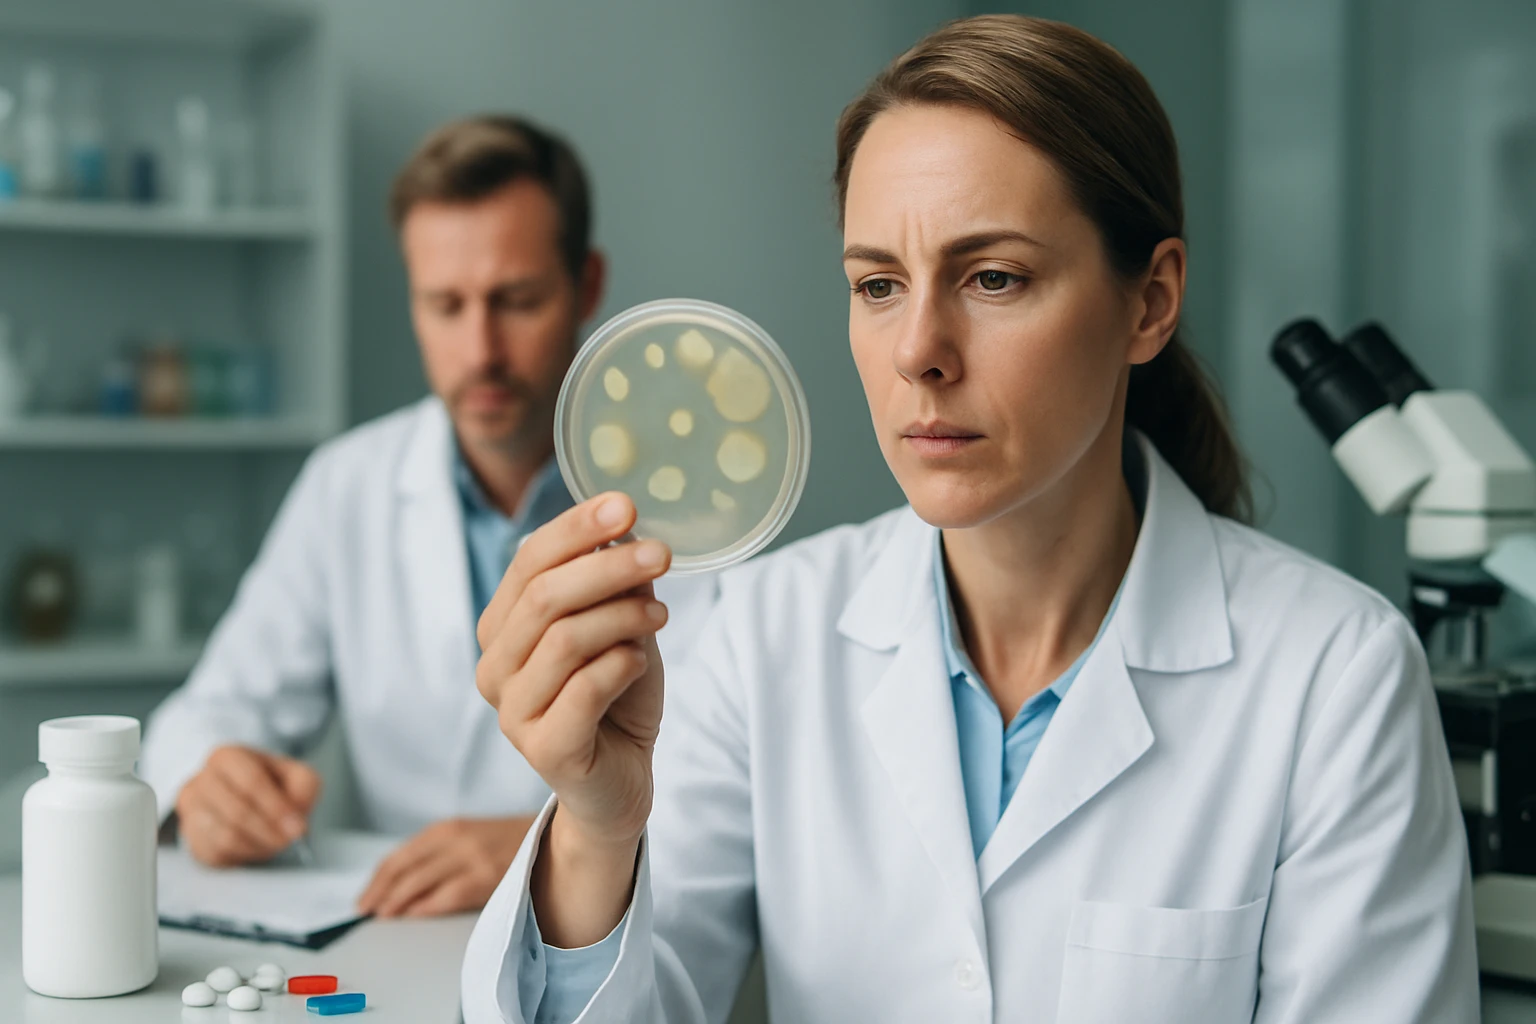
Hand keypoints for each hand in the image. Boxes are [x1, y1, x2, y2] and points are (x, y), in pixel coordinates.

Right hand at [175, 745, 321, 867]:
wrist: (246, 797)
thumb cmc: (273, 783)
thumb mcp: (297, 776)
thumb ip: (304, 789)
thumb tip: (294, 822)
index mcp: (227, 757)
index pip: (250, 782)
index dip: (276, 807)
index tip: (297, 827)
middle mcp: (201, 780)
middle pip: (236, 812)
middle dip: (269, 830)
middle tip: (290, 839)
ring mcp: (191, 810)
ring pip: (226, 837)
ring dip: (259, 844)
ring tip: (276, 841)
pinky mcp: (191, 838)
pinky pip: (217, 854)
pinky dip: (244, 855)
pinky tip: (257, 845)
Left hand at [356, 816, 534, 917]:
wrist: (552, 838)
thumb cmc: (508, 843)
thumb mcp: (468, 838)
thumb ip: (437, 855)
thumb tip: (401, 886)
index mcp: (447, 829)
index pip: (399, 856)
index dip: (377, 880)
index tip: (365, 898)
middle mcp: (455, 839)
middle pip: (404, 869)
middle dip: (381, 893)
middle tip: (367, 911)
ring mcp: (470, 858)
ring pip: (419, 883)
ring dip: (397, 902)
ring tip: (384, 916)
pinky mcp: (486, 877)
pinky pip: (446, 896)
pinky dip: (425, 907)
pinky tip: (413, 915)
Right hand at [475, 492, 669, 944]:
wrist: (621, 779)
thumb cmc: (615, 694)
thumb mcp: (619, 625)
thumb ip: (614, 582)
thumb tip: (625, 530)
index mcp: (503, 627)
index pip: (528, 561)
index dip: (575, 529)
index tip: (627, 505)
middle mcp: (495, 668)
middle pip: (543, 597)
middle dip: (607, 568)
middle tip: (662, 554)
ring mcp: (512, 712)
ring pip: (564, 640)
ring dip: (622, 616)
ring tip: (661, 615)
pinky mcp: (544, 749)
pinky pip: (583, 690)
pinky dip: (621, 663)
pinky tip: (640, 659)